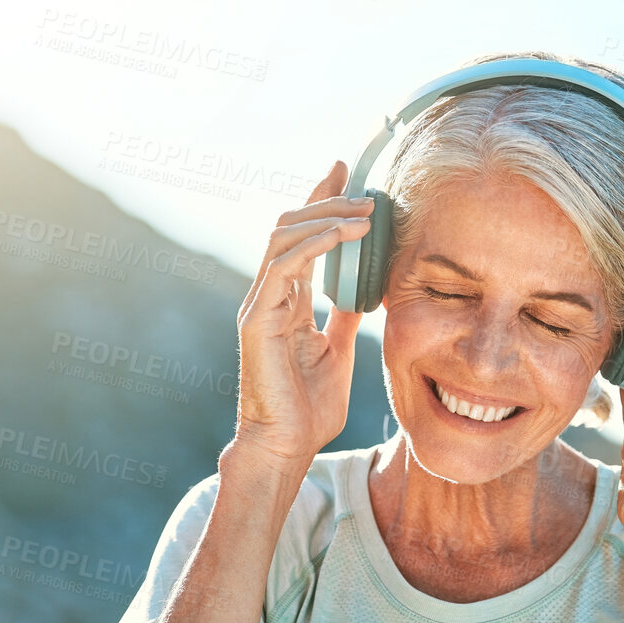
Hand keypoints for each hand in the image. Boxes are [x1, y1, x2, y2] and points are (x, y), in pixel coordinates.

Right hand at [231, 160, 374, 470]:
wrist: (286, 446)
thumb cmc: (309, 409)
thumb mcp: (339, 351)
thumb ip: (344, 316)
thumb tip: (365, 289)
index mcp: (286, 301)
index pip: (301, 238)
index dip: (322, 202)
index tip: (349, 174)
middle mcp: (268, 296)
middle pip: (289, 227)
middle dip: (326, 200)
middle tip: (365, 188)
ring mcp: (259, 305)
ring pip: (283, 237)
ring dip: (326, 217)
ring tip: (366, 212)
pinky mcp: (257, 319)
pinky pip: (283, 266)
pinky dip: (315, 245)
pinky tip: (345, 236)